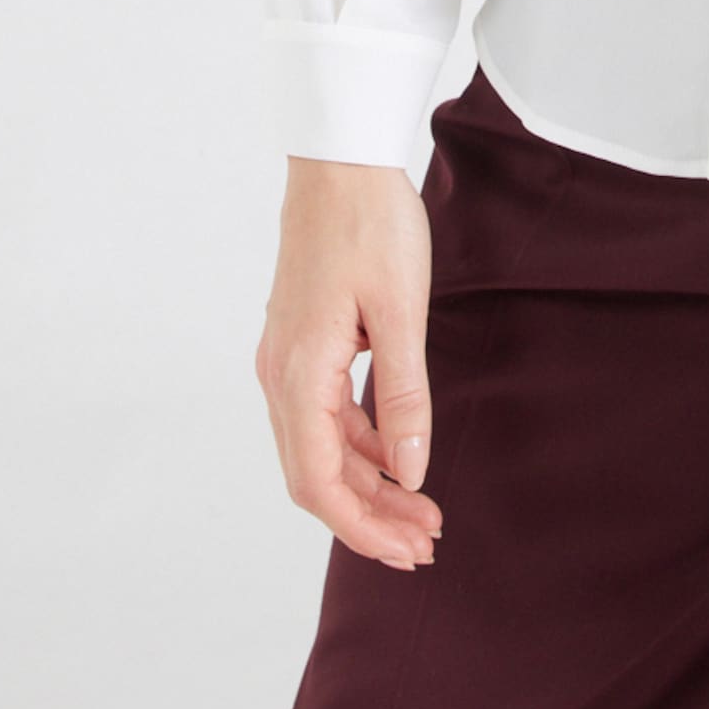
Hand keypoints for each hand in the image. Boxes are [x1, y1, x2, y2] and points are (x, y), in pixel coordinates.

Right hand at [254, 158, 443, 569]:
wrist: (340, 156)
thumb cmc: (370, 222)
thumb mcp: (401, 309)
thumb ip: (404, 395)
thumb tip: (411, 472)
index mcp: (298, 374)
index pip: (319, 481)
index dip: (362, 527)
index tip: (409, 552)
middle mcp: (280, 375)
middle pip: (317, 474)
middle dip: (370, 517)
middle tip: (427, 543)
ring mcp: (288, 359)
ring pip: (322, 447)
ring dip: (369, 483)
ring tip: (423, 509)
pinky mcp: (303, 343)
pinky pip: (326, 413)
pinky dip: (363, 443)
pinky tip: (400, 454)